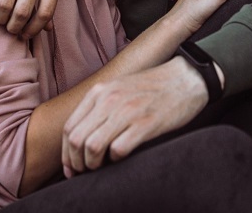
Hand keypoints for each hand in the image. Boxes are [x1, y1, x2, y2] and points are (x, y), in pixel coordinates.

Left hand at [61, 58, 207, 175]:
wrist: (185, 79)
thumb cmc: (151, 89)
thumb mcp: (117, 89)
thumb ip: (98, 108)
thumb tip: (79, 139)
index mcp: (99, 92)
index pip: (69, 127)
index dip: (66, 153)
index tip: (71, 167)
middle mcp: (109, 99)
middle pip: (76, 139)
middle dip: (76, 162)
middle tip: (84, 172)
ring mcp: (127, 111)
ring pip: (92, 146)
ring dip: (93, 164)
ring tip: (101, 167)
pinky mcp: (146, 124)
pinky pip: (118, 149)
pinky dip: (115, 160)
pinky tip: (121, 159)